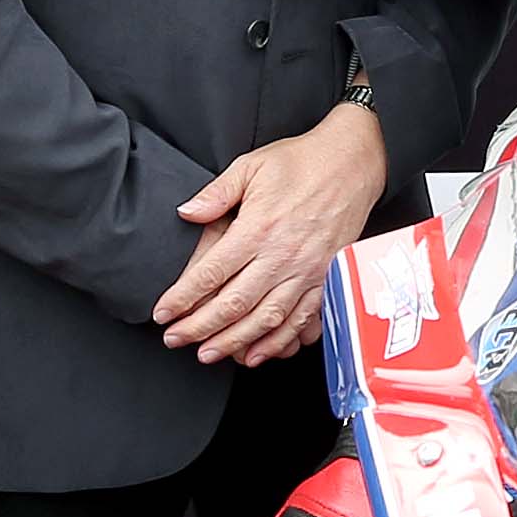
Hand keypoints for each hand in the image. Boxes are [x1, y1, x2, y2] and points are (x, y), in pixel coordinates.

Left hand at [157, 104, 388, 365]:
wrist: (354, 163)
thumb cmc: (302, 162)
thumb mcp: (251, 166)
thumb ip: (216, 193)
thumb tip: (186, 213)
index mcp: (259, 228)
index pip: (211, 273)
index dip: (183, 298)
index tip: (163, 313)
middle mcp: (283, 256)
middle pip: (234, 304)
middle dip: (200, 328)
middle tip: (175, 340)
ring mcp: (308, 272)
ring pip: (266, 320)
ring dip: (234, 342)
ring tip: (208, 354)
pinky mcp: (328, 279)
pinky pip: (302, 320)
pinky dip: (279, 342)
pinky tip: (258, 353)